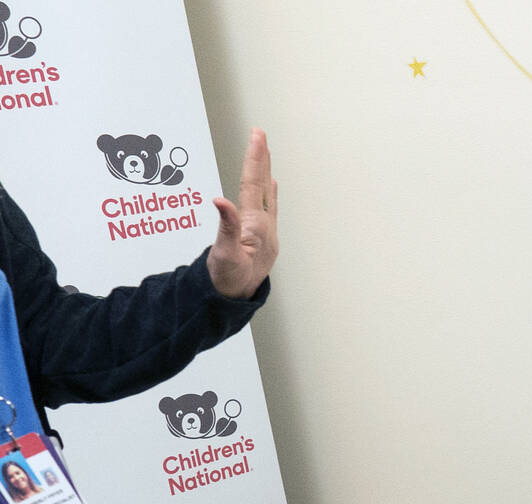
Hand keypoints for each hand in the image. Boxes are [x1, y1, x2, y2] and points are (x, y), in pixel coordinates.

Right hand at [206, 128, 277, 299]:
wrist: (237, 299)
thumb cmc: (229, 279)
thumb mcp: (224, 254)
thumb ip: (225, 227)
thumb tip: (220, 201)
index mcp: (256, 226)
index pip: (253, 184)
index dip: (254, 158)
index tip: (256, 136)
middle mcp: (265, 226)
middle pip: (262, 185)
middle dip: (260, 158)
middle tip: (260, 133)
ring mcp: (266, 232)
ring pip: (265, 194)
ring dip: (264, 172)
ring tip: (265, 154)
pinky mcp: (262, 239)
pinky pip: (265, 207)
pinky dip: (266, 192)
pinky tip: (268, 186)